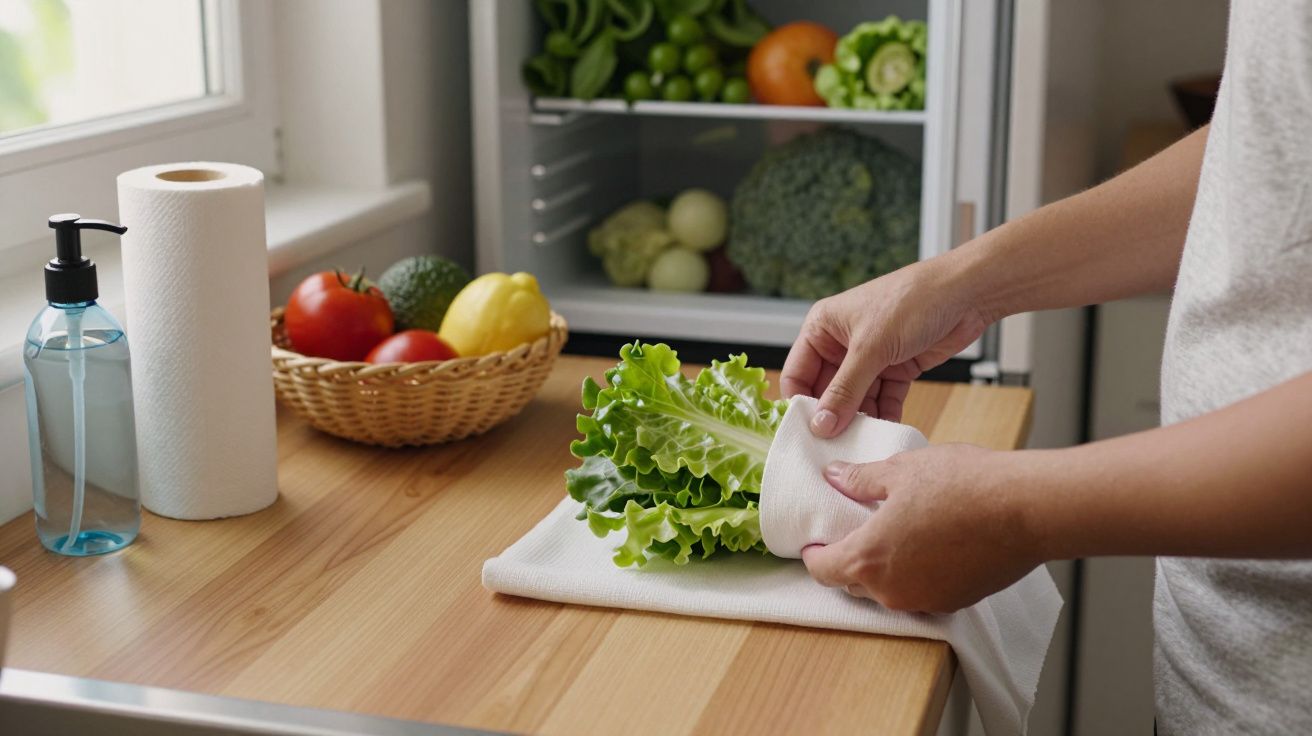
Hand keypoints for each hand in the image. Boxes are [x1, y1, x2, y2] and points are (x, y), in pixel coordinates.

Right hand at [781, 258, 988, 435]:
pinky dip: (884, 415)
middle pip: (826, 391)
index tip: (807, 435)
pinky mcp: (897, 367)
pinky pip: (883, 399)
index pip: (798, 375)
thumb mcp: (872, 348)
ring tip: (861, 444)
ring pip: (856, 399)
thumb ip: (845, 390)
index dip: (801, 405)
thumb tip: (821, 425)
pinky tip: (885, 432)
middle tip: (835, 448)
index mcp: (822, 328)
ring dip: (860, 420)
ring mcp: (870, 357)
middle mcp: (842, 343)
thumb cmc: (913, 301)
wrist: (967, 293)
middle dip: (833, 417)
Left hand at [801, 444, 1040, 613]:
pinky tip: (927, 545)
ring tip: (894, 534)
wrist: (1026, 509)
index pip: (822, 570)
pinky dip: (915, 575)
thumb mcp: (901, 470)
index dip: (813, 554)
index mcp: (868, 558)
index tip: (814, 541)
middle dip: (848, 560)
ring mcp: (925, 601)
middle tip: (855, 531)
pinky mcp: (955, 603)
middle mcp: (891, 590)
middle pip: (852, 583)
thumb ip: (860, 480)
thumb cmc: (964, 485)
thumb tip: (835, 477)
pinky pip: (921, 593)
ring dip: (883, 569)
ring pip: (887, 591)